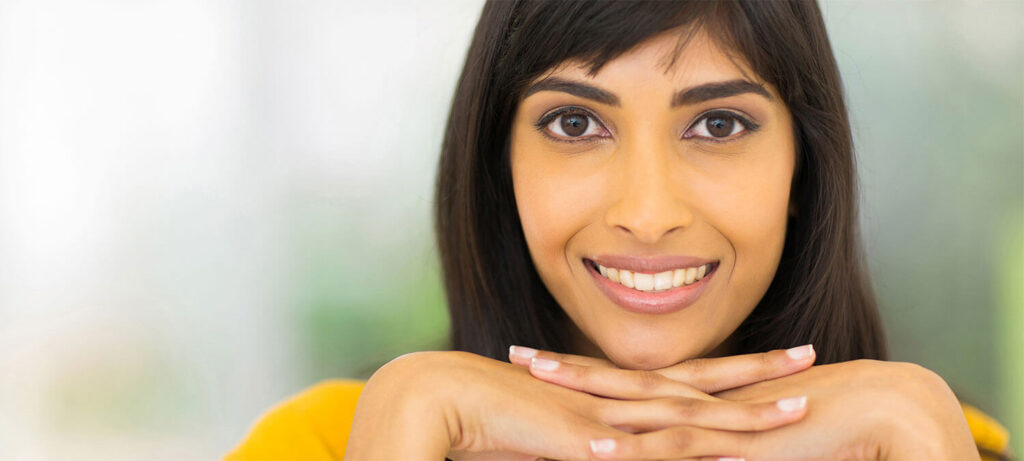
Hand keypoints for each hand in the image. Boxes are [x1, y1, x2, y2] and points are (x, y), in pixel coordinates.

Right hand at [345, 349, 813, 459]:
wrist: (442, 397)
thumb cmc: (489, 420)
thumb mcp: (553, 434)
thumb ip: (585, 441)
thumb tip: (608, 446)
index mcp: (614, 394)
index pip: (685, 379)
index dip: (732, 372)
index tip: (772, 364)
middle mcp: (620, 398)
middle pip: (702, 383)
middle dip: (759, 374)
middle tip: (812, 355)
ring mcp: (608, 416)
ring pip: (693, 413)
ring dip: (747, 411)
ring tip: (800, 403)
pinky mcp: (589, 440)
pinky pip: (653, 449)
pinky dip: (691, 448)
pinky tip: (732, 445)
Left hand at [517, 349, 976, 459]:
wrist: (877, 409)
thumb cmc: (818, 430)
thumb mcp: (750, 439)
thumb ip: (715, 445)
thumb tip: (683, 449)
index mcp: (696, 397)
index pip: (628, 381)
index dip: (585, 373)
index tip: (542, 363)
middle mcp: (695, 398)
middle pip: (618, 380)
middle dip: (565, 370)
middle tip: (513, 355)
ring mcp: (710, 416)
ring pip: (633, 402)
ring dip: (582, 391)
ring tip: (533, 377)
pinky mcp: (731, 442)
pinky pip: (674, 447)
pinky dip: (634, 450)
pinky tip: (594, 450)